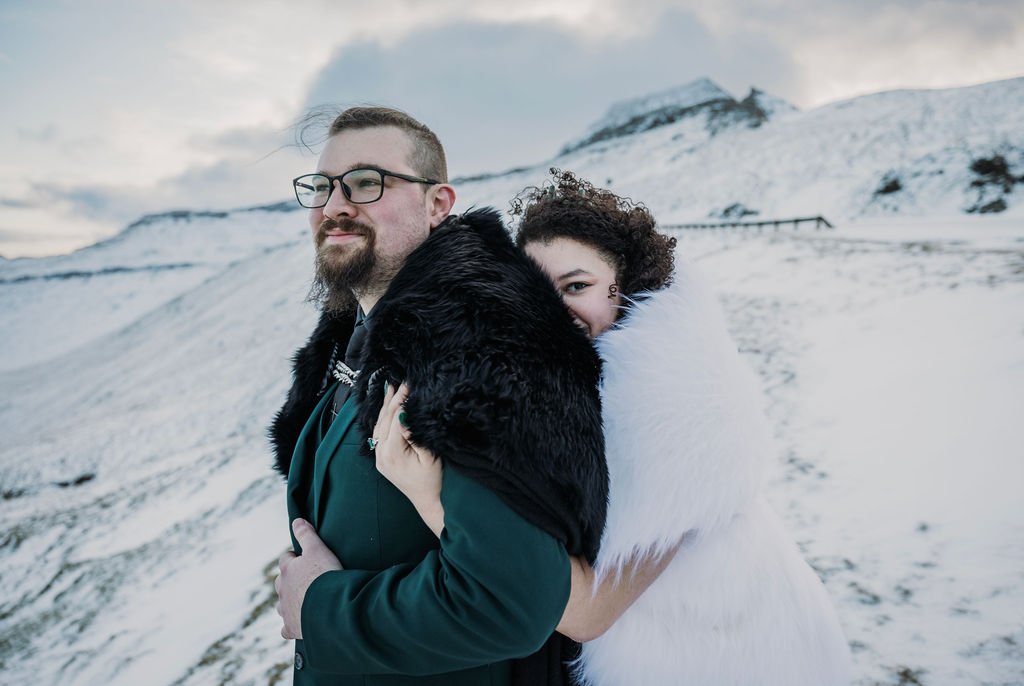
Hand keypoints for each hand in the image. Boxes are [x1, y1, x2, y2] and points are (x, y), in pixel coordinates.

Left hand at [275, 518, 341, 639]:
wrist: (329, 607)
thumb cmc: (324, 575)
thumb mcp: (318, 548)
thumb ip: (306, 534)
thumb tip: (297, 520)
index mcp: (287, 570)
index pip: (285, 560)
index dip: (294, 558)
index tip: (304, 558)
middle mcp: (282, 590)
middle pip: (280, 582)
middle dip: (289, 580)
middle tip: (306, 579)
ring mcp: (286, 610)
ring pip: (282, 604)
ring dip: (290, 601)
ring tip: (305, 600)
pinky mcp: (292, 628)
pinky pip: (286, 628)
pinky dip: (291, 626)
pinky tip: (299, 624)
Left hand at [372, 382, 444, 536]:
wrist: (427, 501)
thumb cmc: (433, 480)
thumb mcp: (429, 456)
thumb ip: (415, 435)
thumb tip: (405, 414)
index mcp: (392, 452)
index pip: (395, 418)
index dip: (403, 400)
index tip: (410, 384)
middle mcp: (380, 454)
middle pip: (385, 420)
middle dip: (393, 399)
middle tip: (402, 381)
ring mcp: (378, 457)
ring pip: (379, 425)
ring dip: (385, 406)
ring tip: (391, 387)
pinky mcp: (381, 459)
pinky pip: (378, 434)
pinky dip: (382, 419)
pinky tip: (386, 409)